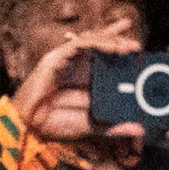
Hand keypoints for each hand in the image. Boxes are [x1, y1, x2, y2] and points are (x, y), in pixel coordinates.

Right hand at [10, 18, 140, 146]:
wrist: (29, 128)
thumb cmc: (55, 126)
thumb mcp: (92, 125)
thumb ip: (114, 126)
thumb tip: (139, 129)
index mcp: (84, 77)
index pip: (104, 55)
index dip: (119, 45)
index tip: (137, 46)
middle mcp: (75, 65)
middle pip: (98, 42)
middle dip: (118, 40)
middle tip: (136, 46)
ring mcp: (64, 60)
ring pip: (90, 40)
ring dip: (109, 40)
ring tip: (125, 47)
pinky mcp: (55, 58)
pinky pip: (78, 44)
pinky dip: (96, 43)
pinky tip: (110, 48)